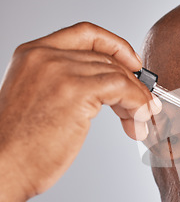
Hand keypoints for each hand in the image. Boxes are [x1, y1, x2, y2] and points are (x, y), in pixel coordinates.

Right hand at [0, 22, 160, 201]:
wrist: (3, 167)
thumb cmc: (22, 145)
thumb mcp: (41, 100)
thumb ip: (69, 84)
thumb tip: (112, 87)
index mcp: (34, 54)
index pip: (86, 34)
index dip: (117, 46)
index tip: (134, 64)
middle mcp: (45, 56)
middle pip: (107, 58)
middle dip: (131, 84)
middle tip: (143, 108)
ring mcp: (60, 70)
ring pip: (118, 73)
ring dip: (137, 98)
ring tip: (140, 121)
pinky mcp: (75, 91)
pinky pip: (122, 87)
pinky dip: (137, 102)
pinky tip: (137, 120)